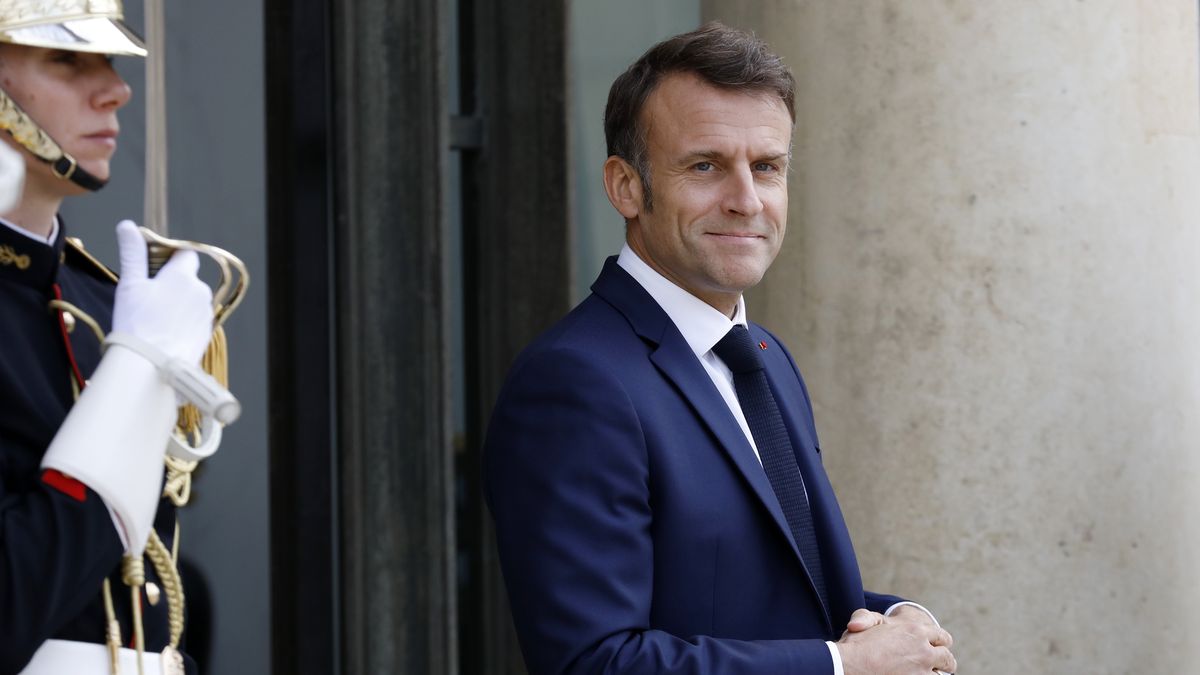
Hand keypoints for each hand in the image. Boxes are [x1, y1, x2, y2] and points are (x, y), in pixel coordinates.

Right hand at [113, 220, 212, 363]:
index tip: (154, 267)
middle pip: (188, 278)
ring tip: (155, 319)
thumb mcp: (130, 284)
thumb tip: (128, 226)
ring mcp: (206, 313)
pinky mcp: (207, 333)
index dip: (170, 257)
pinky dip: (183, 321)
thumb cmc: (137, 323)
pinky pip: (195, 319)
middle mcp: (201, 291)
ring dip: (178, 303)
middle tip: (148, 298)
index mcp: (183, 276)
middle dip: (172, 283)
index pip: (185, 254)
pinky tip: (166, 331)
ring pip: (192, 300)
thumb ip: (133, 253)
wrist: (150, 365)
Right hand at [838, 608, 956, 674]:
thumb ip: (872, 616)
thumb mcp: (866, 621)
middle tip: (939, 665)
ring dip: (939, 674)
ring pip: (944, 674)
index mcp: (916, 630)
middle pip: (947, 658)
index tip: (937, 647)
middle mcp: (924, 650)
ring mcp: (922, 670)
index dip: (940, 642)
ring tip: (929, 673)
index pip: (942, 637)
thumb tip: (863, 622)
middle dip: (944, 661)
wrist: (849, 664)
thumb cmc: (856, 643)